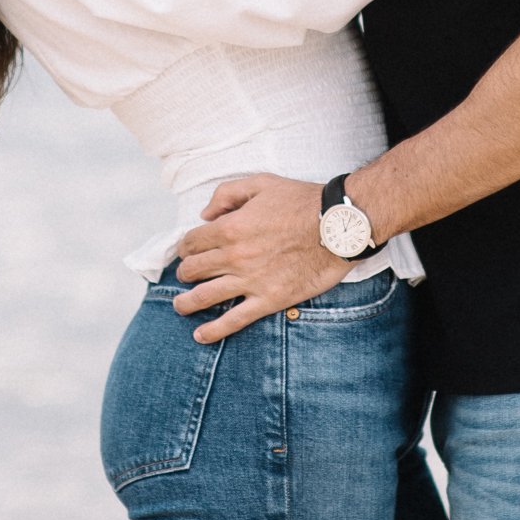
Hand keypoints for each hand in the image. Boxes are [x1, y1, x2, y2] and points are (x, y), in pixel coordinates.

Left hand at [173, 175, 352, 338]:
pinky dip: (214, 330)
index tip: (187, 250)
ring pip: (204, 297)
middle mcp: (234, 256)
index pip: (191, 242)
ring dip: (186, 303)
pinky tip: (200, 336)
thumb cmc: (302, 201)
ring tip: (180, 306)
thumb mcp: (261, 183)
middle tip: (187, 274)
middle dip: (185, 272)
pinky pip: (234, 320)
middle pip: (193, 270)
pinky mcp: (268, 300)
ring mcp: (250, 281)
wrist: (338, 227)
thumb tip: (204, 214)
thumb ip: (227, 194)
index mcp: (229, 227)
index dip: (185, 246)